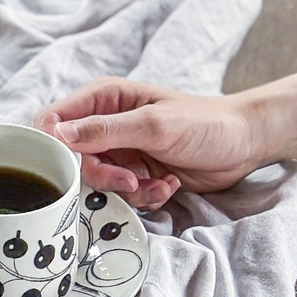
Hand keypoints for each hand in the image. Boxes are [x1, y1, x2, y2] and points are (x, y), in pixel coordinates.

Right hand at [34, 79, 262, 210]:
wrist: (244, 145)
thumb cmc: (203, 122)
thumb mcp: (153, 125)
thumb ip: (104, 130)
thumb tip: (56, 135)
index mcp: (102, 99)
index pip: (53, 119)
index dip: (52, 144)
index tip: (71, 166)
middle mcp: (104, 124)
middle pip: (72, 157)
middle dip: (99, 176)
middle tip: (129, 181)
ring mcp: (120, 151)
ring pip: (97, 181)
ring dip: (126, 190)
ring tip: (156, 184)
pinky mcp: (135, 175)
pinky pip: (122, 195)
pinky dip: (144, 198)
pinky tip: (168, 186)